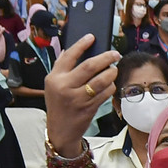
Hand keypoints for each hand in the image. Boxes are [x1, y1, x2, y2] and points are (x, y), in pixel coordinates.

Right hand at [45, 34, 120, 157]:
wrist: (60, 130)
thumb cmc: (58, 104)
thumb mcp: (52, 85)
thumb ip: (61, 67)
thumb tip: (70, 49)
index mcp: (54, 78)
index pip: (70, 56)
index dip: (82, 44)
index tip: (92, 37)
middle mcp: (65, 87)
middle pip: (90, 66)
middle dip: (106, 57)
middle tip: (114, 53)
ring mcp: (78, 98)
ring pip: (101, 80)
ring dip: (111, 72)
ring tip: (114, 69)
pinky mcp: (89, 108)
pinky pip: (105, 93)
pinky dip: (111, 86)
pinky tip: (111, 84)